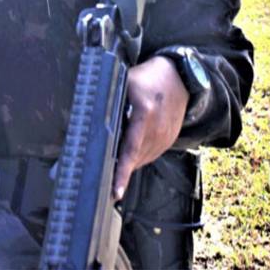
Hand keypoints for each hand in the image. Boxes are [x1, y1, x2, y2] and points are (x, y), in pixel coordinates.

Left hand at [113, 56, 188, 201]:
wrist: (177, 77)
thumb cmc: (146, 78)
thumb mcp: (125, 83)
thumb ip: (111, 101)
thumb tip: (91, 119)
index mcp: (144, 113)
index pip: (130, 149)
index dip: (122, 172)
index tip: (115, 192)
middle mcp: (157, 129)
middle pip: (135, 159)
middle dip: (119, 169)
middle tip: (101, 175)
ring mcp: (165, 136)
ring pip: (142, 160)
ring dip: (129, 163)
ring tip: (114, 161)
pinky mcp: (169, 140)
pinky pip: (151, 155)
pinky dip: (139, 157)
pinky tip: (129, 151)